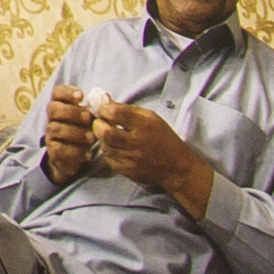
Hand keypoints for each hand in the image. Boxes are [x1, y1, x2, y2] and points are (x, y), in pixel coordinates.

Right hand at [37, 83, 99, 180]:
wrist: (75, 158)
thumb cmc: (85, 131)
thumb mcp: (91, 119)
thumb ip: (97, 108)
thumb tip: (105, 97)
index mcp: (61, 106)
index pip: (57, 92)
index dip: (67, 92)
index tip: (82, 96)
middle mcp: (53, 119)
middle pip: (53, 109)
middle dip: (72, 112)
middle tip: (88, 118)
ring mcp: (51, 135)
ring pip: (56, 128)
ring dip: (75, 132)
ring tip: (91, 138)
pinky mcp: (53, 151)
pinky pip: (59, 149)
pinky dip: (75, 151)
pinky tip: (88, 153)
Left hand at [93, 101, 219, 219]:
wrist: (176, 167)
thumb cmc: (163, 138)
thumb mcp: (151, 118)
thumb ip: (128, 110)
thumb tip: (105, 102)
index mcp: (145, 125)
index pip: (117, 114)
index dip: (105, 109)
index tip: (103, 109)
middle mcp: (137, 143)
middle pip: (106, 133)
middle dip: (98, 125)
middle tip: (99, 123)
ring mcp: (132, 159)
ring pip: (105, 147)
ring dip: (102, 139)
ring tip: (108, 135)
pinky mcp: (128, 171)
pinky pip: (109, 159)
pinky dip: (109, 152)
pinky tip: (115, 148)